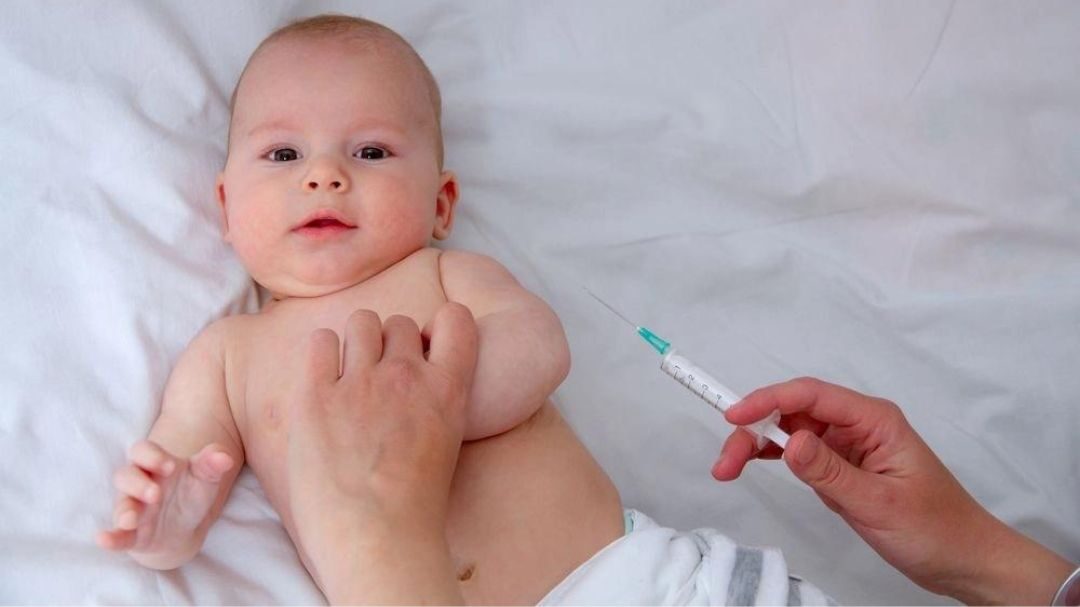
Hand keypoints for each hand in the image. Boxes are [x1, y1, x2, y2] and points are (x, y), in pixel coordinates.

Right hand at [96, 440, 234, 568]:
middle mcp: (139, 485)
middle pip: (127, 476)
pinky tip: (104, 539)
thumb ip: (212, 464)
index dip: (152, 456)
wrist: (185, 529)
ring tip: (131, 519)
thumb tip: (224, 457)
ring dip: (125, 510)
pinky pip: (118, 536)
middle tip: (156, 493)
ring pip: (122, 505)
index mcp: (156, 465)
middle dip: (138, 483)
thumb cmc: (190, 494)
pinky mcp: (132, 536)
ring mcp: (133, 509)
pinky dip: (111, 538)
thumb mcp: (205, 477)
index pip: (142, 451)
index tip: (171, 466)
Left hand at [286, 303, 477, 604]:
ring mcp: (360, 383)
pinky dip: (321, 353)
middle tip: (379, 375)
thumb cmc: (413, 505)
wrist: (376, 540)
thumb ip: (435, 400)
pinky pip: (319, 342)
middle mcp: (407, 376)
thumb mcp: (447, 440)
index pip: (456, 319)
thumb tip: (420, 378)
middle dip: (390, 342)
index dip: (441, 325)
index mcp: (448, 389)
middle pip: (399, 323)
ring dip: (356, 341)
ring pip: (361, 322)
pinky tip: (323, 380)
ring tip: (349, 375)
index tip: (428, 344)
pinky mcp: (316, 395)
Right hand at [713, 377, 1074, 604]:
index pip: (811, 395)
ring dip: (756, 444)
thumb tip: (787, 441)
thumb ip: (829, 471)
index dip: (768, 400)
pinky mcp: (841, 466)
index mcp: (874, 420)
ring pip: (789, 430)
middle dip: (753, 428)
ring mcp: (848, 445)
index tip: (734, 415)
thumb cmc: (936, 528)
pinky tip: (752, 464)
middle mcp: (858, 425)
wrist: (963, 559)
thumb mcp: (878, 503)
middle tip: (726, 460)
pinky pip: (799, 452)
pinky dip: (773, 456)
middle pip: (793, 410)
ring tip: (728, 468)